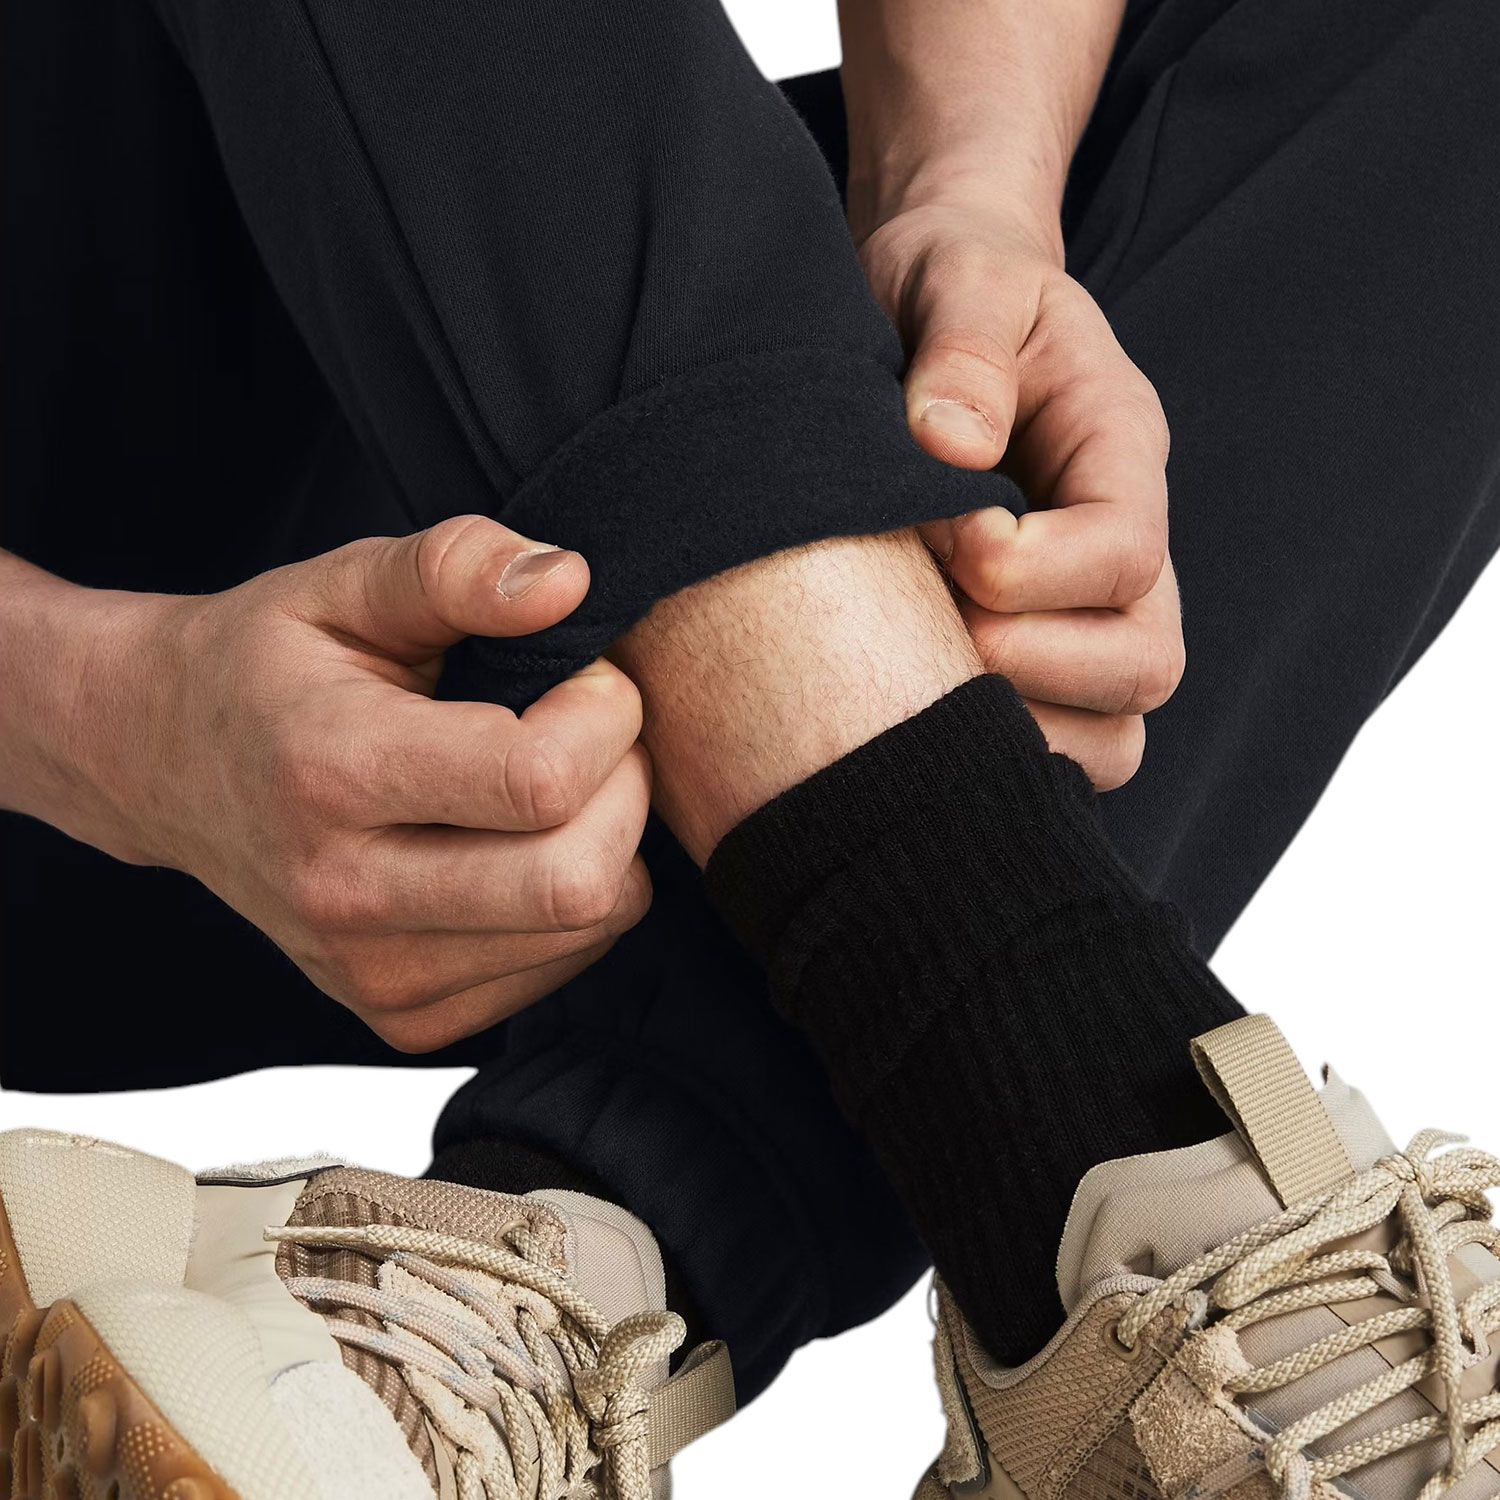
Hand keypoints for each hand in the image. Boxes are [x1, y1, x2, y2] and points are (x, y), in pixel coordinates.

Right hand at [15, 518, 650, 1049]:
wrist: (164, 766)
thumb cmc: (270, 666)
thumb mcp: (345, 584)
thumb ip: (456, 567)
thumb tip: (569, 583)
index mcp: (332, 770)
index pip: (540, 781)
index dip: (606, 717)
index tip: (585, 678)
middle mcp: (346, 893)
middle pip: (575, 880)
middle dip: (626, 788)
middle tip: (591, 733)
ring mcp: (373, 973)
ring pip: (586, 929)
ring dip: (610, 843)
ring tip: (552, 782)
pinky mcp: (404, 1017)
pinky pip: (564, 966)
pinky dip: (576, 903)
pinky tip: (524, 845)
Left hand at [858, 197, 1182, 788]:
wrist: (936, 304)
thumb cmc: (951, 284)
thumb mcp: (958, 277)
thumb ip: (964, 346)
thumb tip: (948, 444)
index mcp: (1118, 449)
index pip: (1125, 551)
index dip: (1029, 569)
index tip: (941, 534)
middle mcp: (1121, 541)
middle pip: (1146, 660)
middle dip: (1032, 664)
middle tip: (931, 627)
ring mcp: (1088, 607)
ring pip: (1117, 727)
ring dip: (1026, 731)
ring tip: (924, 684)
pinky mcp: (1041, 646)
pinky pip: (1064, 741)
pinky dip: (1006, 755)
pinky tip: (921, 717)